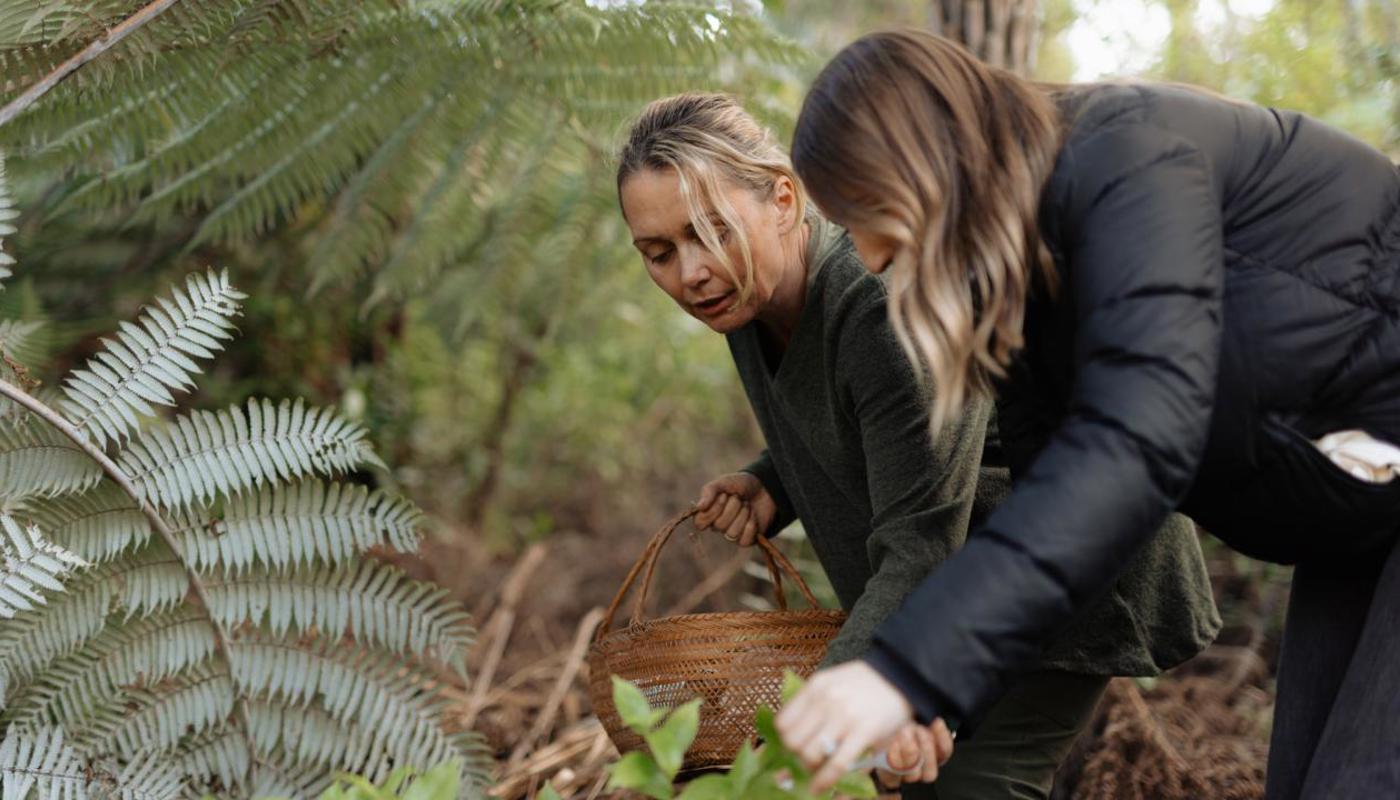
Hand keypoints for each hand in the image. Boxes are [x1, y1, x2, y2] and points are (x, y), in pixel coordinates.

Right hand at [694, 472, 775, 545]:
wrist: (764, 487)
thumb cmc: (741, 484)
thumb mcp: (724, 482)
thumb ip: (709, 491)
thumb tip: (699, 507)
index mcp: (709, 513)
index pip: (700, 523)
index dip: (711, 512)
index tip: (723, 496)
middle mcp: (719, 525)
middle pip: (719, 526)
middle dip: (732, 508)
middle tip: (739, 497)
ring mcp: (732, 533)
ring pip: (732, 533)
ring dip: (743, 515)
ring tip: (747, 504)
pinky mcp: (746, 539)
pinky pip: (744, 540)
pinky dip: (751, 524)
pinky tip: (753, 515)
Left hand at [776, 661, 944, 791]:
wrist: (901, 677)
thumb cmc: (865, 683)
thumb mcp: (832, 681)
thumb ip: (813, 702)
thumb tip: (792, 732)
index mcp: (815, 687)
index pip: (783, 722)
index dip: (784, 739)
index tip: (792, 746)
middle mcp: (825, 700)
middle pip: (793, 741)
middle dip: (795, 756)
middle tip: (805, 760)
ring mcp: (844, 717)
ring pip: (810, 754)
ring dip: (809, 768)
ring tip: (816, 769)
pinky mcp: (863, 733)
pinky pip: (836, 764)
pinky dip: (823, 780)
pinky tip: (819, 787)